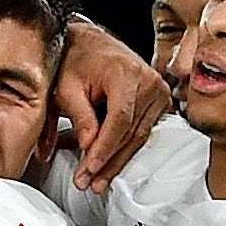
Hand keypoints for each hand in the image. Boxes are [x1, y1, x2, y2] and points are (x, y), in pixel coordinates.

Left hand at [55, 20, 169, 193]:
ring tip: (96, 181)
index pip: (119, 120)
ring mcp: (158, 90)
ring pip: (138, 137)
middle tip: (89, 182)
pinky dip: (123, 148)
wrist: (88, 43)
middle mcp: (148, 80)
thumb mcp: (67, 88)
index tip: (89, 169)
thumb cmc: (75, 60)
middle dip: (108, 162)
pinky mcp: (158, 99)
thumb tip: (88, 146)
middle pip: (132, 133)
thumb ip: (79, 117)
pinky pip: (142, 131)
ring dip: (116, 161)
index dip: (104, 149)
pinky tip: (108, 165)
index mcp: (126, 72)